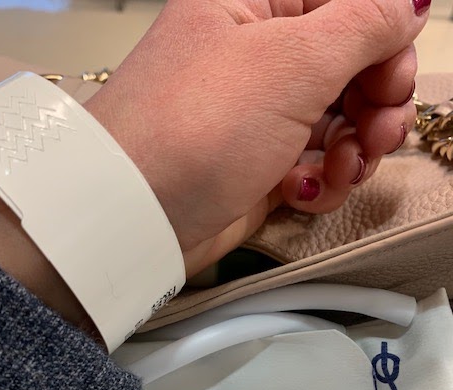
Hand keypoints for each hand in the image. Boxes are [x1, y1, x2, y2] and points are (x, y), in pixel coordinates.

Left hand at [86, 0, 428, 276]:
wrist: (136, 217)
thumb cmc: (193, 129)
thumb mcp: (289, 62)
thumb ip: (361, 24)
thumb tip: (405, 3)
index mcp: (254, 5)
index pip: (343, 6)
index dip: (380, 42)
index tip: (390, 79)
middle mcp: (256, 58)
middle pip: (349, 68)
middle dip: (375, 104)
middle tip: (375, 133)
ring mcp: (257, 117)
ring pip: (337, 123)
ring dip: (354, 150)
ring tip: (341, 168)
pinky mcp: (257, 168)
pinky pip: (313, 166)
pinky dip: (321, 182)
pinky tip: (304, 192)